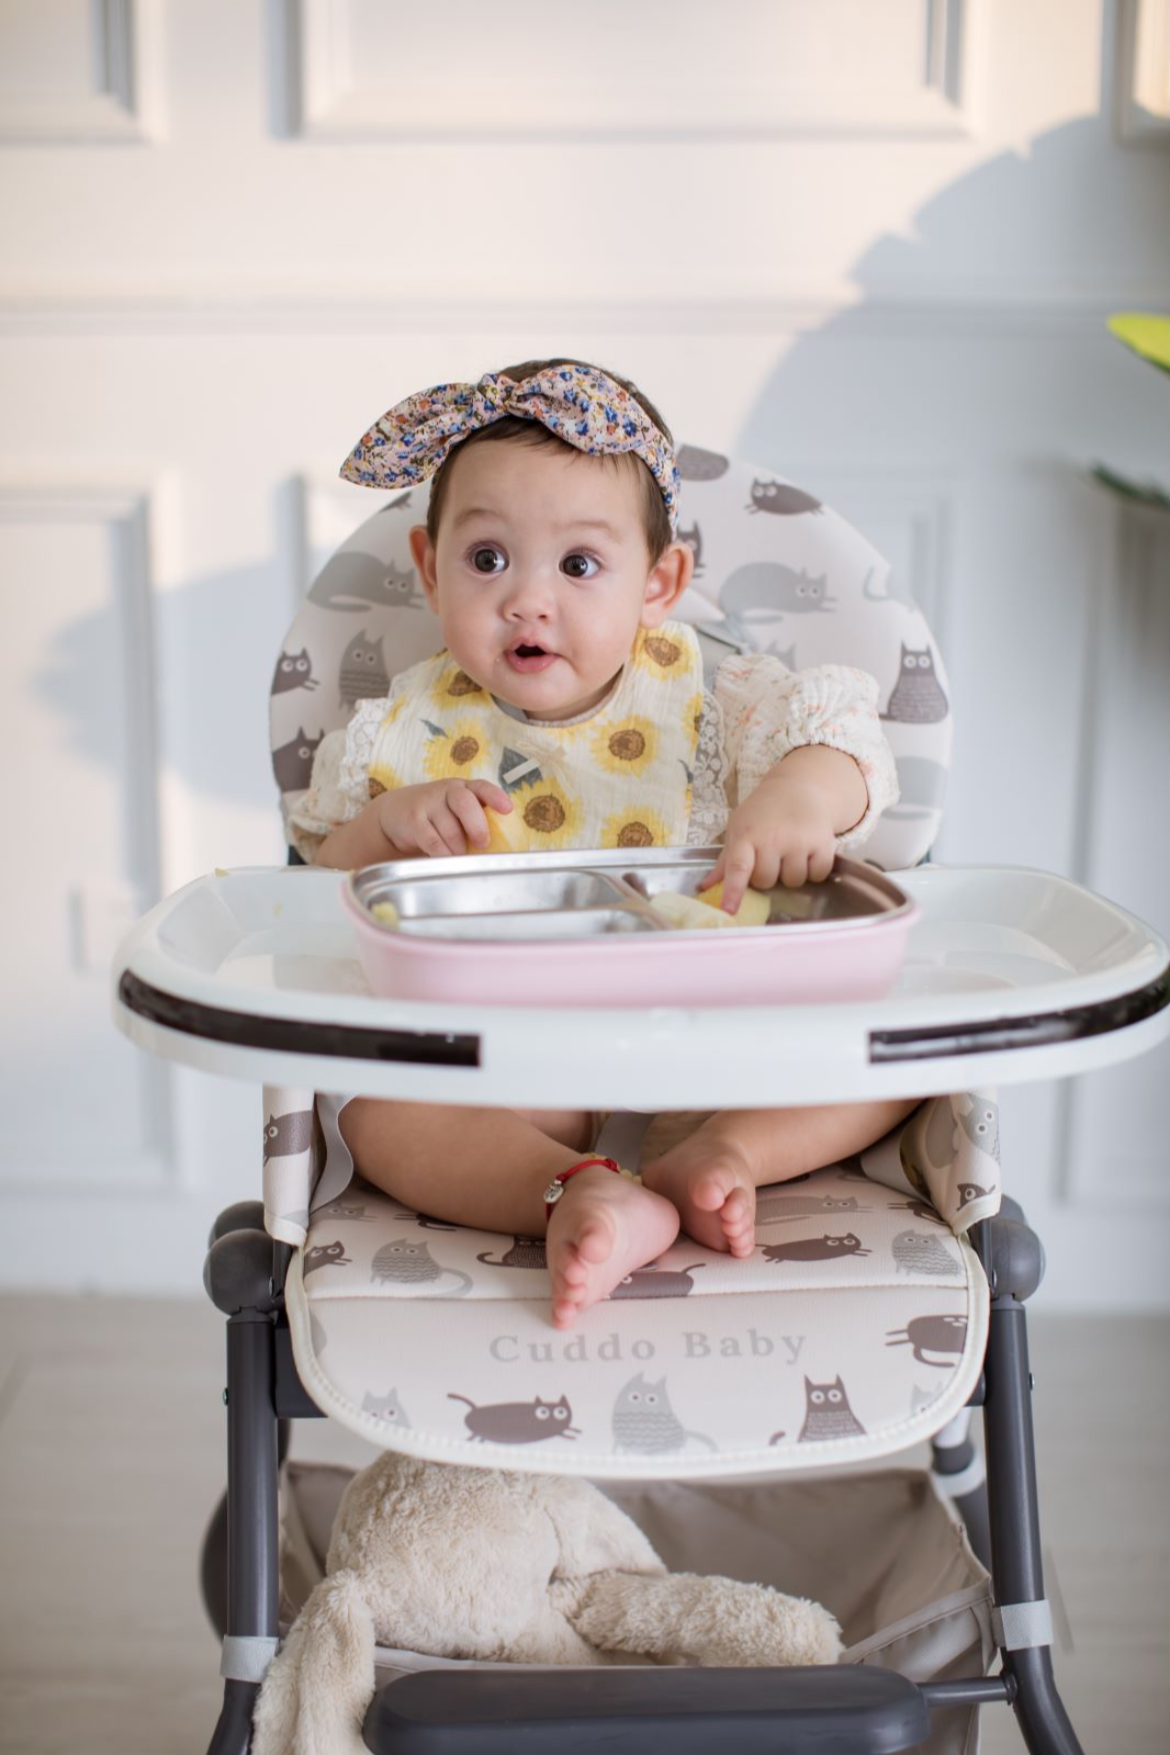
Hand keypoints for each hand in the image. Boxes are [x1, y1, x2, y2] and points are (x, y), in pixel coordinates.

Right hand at [374, 779, 512, 857]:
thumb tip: (502, 847)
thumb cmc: (437, 815)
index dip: (496, 797)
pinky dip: (443, 854)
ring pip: (450, 828)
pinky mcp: (414, 820)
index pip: (482, 787)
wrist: (395, 812)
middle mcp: (447, 791)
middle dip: (477, 826)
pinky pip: (432, 841)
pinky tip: (446, 860)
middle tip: (482, 844)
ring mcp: (428, 804)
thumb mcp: (456, 811)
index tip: (508, 809)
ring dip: (459, 848)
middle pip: (465, 803)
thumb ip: (475, 821)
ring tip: (461, 857)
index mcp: (464, 788)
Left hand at [698, 768, 836, 913]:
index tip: (729, 910)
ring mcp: (799, 841)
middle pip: (766, 881)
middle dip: (767, 875)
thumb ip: (726, 860)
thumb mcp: (739, 828)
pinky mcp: (824, 843)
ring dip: (791, 873)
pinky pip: (817, 875)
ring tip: (790, 851)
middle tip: (770, 855)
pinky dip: (814, 870)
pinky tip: (808, 851)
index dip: (733, 891)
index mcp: (747, 835)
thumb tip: (705, 887)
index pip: (737, 868)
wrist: (800, 787)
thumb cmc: (763, 812)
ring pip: (793, 881)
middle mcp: (773, 838)